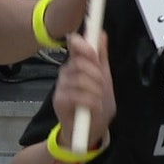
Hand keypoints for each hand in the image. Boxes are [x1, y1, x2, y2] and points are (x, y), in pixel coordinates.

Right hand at [53, 32, 114, 147]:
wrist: (89, 130)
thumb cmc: (96, 103)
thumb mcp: (105, 79)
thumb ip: (101, 57)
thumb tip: (102, 33)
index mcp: (77, 63)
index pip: (75, 44)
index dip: (83, 44)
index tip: (93, 50)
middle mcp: (66, 71)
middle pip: (80, 62)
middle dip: (96, 75)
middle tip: (102, 87)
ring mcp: (61, 85)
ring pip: (81, 80)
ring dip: (95, 91)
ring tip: (98, 100)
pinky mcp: (58, 100)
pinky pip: (77, 95)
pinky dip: (90, 102)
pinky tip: (92, 107)